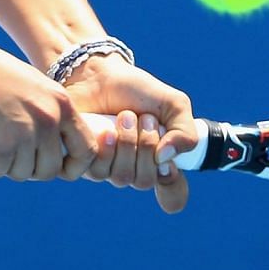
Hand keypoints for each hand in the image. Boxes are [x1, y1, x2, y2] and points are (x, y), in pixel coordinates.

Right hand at [0, 36, 96, 182]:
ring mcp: (25, 135)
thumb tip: (56, 149)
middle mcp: (48, 121)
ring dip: (6, 166)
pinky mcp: (0, 148)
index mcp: (61, 104)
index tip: (60, 168)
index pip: (86, 149)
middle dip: (32, 169)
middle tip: (12, 156)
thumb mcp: (33, 86)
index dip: (75, 166)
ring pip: (23, 173)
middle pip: (51, 169)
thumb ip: (48, 113)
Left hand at [61, 54, 198, 213]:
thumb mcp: (173, 104)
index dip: (173, 189)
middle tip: (144, 118)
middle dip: (147, 146)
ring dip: (127, 143)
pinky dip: (106, 149)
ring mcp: (107, 169)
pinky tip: (105, 130)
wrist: (97, 74)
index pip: (172, 195)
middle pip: (145, 181)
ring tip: (124, 116)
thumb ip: (186, 132)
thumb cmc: (135, 89)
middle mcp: (133, 169)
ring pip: (122, 177)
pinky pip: (97, 172)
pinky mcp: (82, 164)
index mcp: (158, 160)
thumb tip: (166, 160)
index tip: (169, 166)